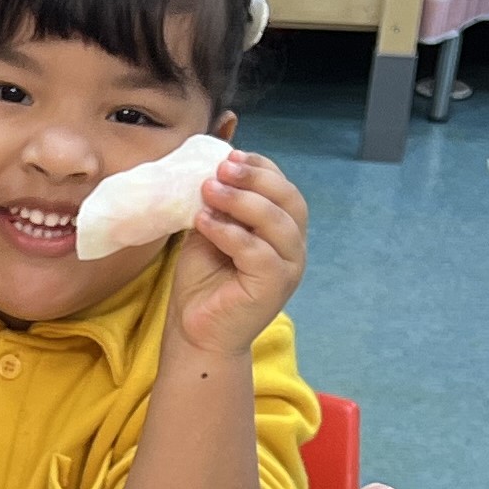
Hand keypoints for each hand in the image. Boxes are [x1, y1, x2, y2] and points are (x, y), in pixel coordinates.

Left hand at [170, 150, 308, 360]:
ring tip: (208, 190)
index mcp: (283, 231)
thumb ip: (220, 206)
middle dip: (256, 178)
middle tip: (222, 168)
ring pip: (276, 222)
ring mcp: (288, 268)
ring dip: (241, 201)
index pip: (284, 190)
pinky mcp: (274, 286)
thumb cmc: (203, 284)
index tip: (229, 155)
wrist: (195, 333)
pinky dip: (229, 232)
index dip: (261, 168)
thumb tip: (214, 168)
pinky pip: (256, 251)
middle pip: (289, 200)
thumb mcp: (211, 232)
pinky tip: (203, 222)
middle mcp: (293, 248)